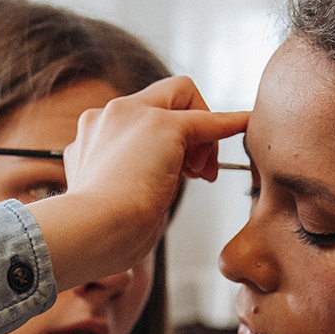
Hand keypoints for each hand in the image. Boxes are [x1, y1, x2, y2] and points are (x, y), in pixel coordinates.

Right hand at [28, 77, 248, 291]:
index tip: (184, 169)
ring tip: (199, 175)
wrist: (90, 231)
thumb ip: (128, 180)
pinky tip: (244, 124)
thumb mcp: (110, 200)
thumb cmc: (101, 234)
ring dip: (200, 136)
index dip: (165, 139)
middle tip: (198, 172)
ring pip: (180, 99)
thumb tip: (157, 190)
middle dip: (188, 132)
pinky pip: (206, 118)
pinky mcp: (160, 124)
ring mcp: (129, 114)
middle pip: (159, 101)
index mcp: (91, 137)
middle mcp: (104, 117)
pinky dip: (228, 122)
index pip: (135, 118)